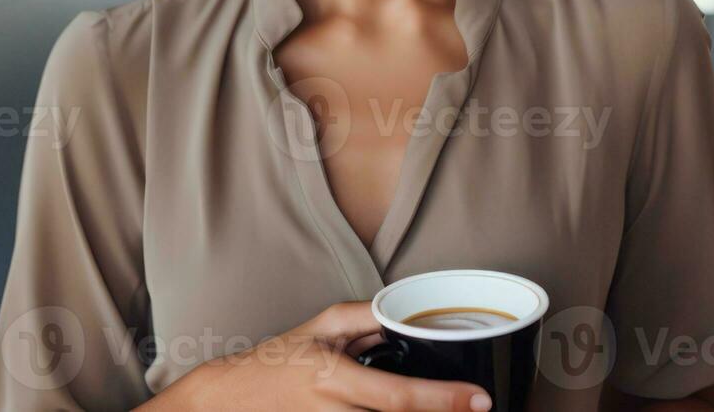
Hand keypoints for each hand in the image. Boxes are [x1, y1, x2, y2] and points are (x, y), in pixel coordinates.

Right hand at [143, 301, 491, 410]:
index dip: (444, 400)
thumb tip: (410, 311)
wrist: (233, 397)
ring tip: (453, 405)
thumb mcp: (323, 326)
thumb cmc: (279, 360)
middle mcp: (336, 411)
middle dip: (441, 411)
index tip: (480, 399)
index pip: (399, 395)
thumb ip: (368, 317)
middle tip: (476, 405)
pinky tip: (419, 409)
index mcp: (334, 378)